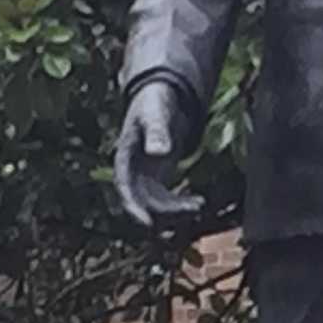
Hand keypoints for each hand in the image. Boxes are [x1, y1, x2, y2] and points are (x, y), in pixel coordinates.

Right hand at [112, 81, 204, 227]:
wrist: (160, 99)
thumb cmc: (154, 102)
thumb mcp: (155, 113)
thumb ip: (157, 131)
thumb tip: (159, 151)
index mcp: (124, 157)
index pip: (124, 187)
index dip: (133, 208)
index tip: (147, 223)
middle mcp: (131, 172)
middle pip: (141, 202)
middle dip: (163, 213)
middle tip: (189, 213)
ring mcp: (144, 178)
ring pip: (155, 206)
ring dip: (175, 212)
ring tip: (198, 205)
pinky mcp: (158, 180)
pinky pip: (166, 201)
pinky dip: (179, 206)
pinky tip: (197, 203)